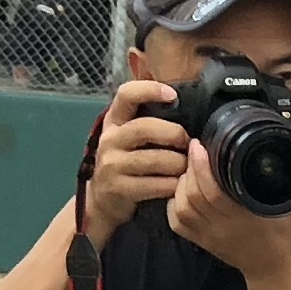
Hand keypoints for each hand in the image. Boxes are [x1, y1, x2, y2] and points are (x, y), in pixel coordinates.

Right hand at [80, 76, 192, 245]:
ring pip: (154, 159)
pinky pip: (154, 185)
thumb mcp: (128, 135)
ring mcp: (112, 165)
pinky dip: (172, 185)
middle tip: (187, 142)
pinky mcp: (119, 189)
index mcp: (114, 120)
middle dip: (173, 133)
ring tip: (187, 166)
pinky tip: (178, 184)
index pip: (126, 95)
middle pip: (144, 128)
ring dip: (178, 163)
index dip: (149, 90)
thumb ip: (148, 118)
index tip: (172, 95)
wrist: (102, 200)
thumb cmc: (125, 161)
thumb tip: (180, 100)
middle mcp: (110, 139)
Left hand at [163, 128, 290, 282]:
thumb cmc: (287, 235)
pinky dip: (174, 204)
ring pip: (181, 208)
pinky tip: (182, 192)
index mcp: (242, 218)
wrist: (275, 270)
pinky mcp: (202, 242)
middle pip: (192, 196)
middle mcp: (222, 228)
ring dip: (181, 185)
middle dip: (189, 169)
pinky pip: (177, 223)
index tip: (200, 145)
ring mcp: (209, 237)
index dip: (201, 166)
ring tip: (190, 169)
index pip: (212, 191)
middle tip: (195, 151)